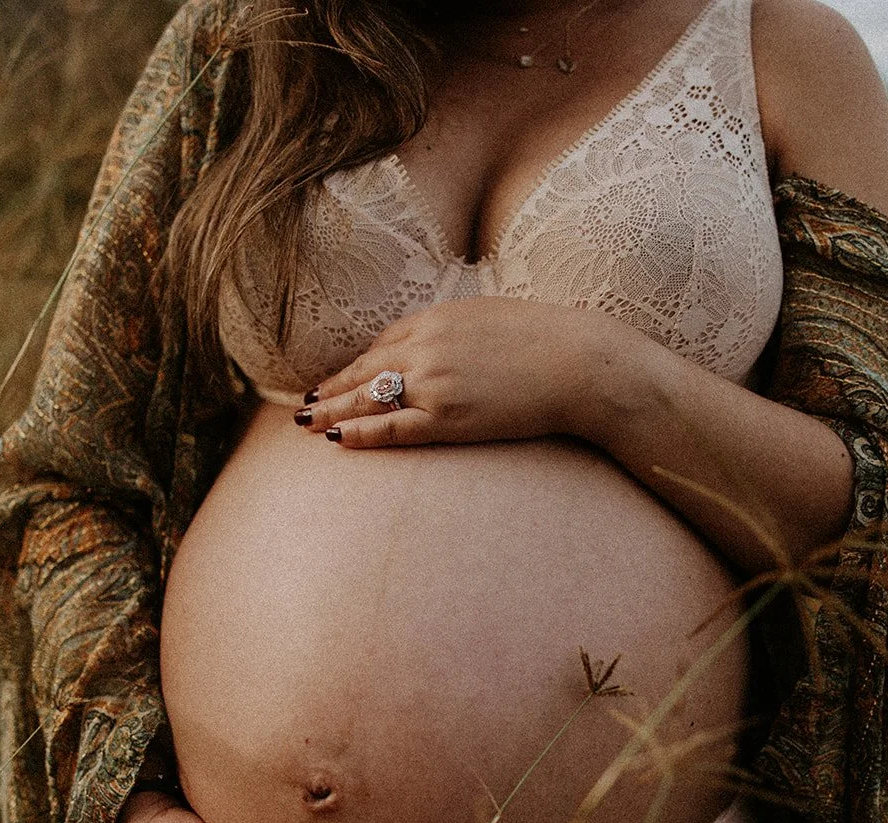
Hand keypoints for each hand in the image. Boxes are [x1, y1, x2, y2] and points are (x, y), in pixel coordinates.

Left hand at [295, 296, 629, 447]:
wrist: (580, 363)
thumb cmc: (549, 341)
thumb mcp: (495, 318)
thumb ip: (461, 330)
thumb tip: (449, 341)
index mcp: (437, 318)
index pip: (385, 343)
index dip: (360, 364)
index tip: (343, 376)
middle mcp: (426, 347)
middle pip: (365, 369)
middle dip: (334, 387)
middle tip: (307, 402)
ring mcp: (433, 383)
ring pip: (368, 399)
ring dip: (334, 411)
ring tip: (308, 423)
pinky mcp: (447, 417)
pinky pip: (392, 428)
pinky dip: (362, 433)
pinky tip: (339, 439)